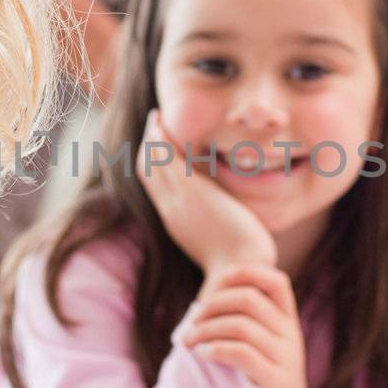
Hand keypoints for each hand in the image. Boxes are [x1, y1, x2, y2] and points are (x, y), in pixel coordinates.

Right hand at [137, 109, 275, 274]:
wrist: (241, 269)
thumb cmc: (241, 258)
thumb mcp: (221, 237)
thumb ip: (217, 219)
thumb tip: (226, 210)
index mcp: (176, 221)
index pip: (154, 187)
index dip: (152, 164)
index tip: (158, 145)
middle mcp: (170, 208)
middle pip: (146, 171)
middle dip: (148, 145)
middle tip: (154, 123)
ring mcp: (177, 199)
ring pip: (150, 161)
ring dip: (151, 136)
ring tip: (156, 117)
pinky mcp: (189, 190)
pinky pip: (164, 157)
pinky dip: (159, 138)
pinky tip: (161, 121)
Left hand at [183, 264, 338, 387]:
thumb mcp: (261, 351)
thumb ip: (244, 327)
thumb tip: (202, 307)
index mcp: (287, 323)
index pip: (275, 281)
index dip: (245, 273)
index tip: (215, 282)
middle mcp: (290, 335)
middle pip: (249, 299)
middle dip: (213, 305)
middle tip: (190, 322)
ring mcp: (285, 358)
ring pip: (242, 326)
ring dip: (206, 330)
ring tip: (188, 342)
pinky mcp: (276, 381)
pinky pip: (243, 354)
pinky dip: (217, 349)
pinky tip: (203, 355)